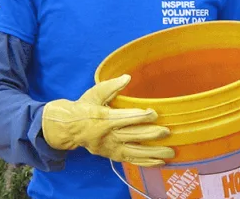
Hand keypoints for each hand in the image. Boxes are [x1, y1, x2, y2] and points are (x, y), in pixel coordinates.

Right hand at [42, 74, 174, 166]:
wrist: (68, 128)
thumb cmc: (84, 107)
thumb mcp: (94, 94)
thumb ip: (111, 86)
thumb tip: (127, 77)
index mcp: (102, 119)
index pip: (123, 118)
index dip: (139, 117)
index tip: (154, 113)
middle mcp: (107, 136)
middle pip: (132, 136)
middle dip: (150, 134)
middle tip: (167, 132)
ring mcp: (110, 148)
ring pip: (134, 152)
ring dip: (153, 152)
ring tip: (170, 151)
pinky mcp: (112, 155)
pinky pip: (131, 160)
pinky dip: (146, 162)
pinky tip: (160, 161)